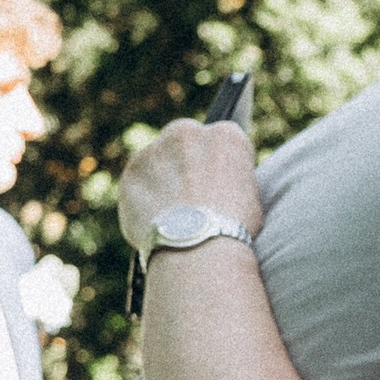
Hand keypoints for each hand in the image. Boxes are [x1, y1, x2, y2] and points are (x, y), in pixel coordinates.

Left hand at [118, 119, 261, 252]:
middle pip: (184, 140)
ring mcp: (155, 150)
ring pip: (157, 160)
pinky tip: (157, 222)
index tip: (218, 183)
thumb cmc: (232, 229)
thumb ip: (230, 179)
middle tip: (191, 194)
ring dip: (162, 179)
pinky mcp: (131, 172)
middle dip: (185, 161)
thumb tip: (220, 187)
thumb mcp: (249, 196)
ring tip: (173, 215)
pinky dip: (144, 199)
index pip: (222, 140)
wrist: (197, 247)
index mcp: (225, 136)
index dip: (218, 164)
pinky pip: (138, 183)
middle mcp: (188, 133)